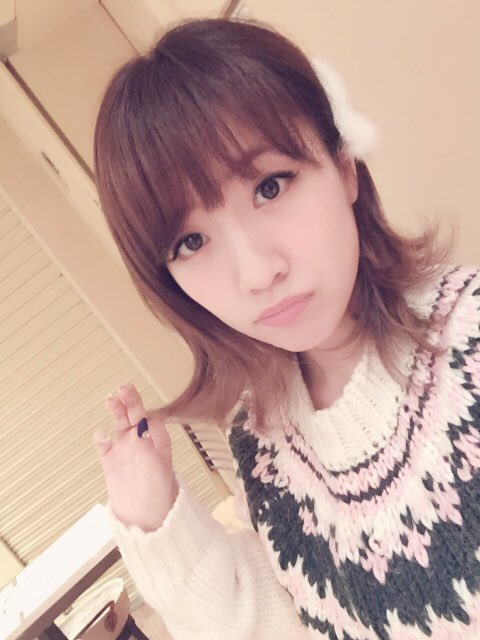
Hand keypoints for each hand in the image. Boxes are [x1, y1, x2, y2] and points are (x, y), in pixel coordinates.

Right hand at [93, 383, 177, 531]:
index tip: (142, 411)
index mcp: (157, 439)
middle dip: (130, 401)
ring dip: (115, 410)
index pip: (152, 419)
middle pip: (134, 415)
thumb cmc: (160, 491)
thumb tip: (149, 421)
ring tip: (110, 399)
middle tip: (124, 388)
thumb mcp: (162, 464)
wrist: (145, 516)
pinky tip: (101, 434)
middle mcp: (141, 440)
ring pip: (119, 423)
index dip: (147, 411)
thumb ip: (154, 442)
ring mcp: (124, 449)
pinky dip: (101, 437)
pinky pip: (104, 444)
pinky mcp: (110, 460)